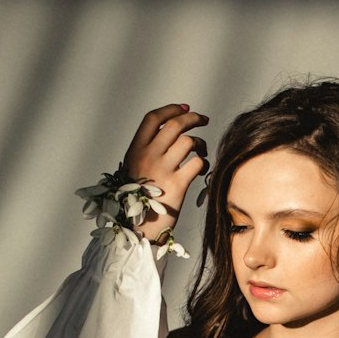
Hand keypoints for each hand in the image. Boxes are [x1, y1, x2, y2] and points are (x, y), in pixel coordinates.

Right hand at [122, 103, 209, 236]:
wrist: (137, 229)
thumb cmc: (137, 201)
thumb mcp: (134, 171)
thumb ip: (147, 153)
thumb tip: (170, 135)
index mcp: (135, 150)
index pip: (153, 119)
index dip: (171, 110)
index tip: (185, 108)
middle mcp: (148, 156)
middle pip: (175, 125)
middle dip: (192, 118)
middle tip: (203, 120)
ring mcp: (163, 170)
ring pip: (188, 141)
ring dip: (200, 143)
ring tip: (201, 151)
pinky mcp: (178, 186)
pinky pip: (198, 163)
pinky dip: (204, 163)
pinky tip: (203, 169)